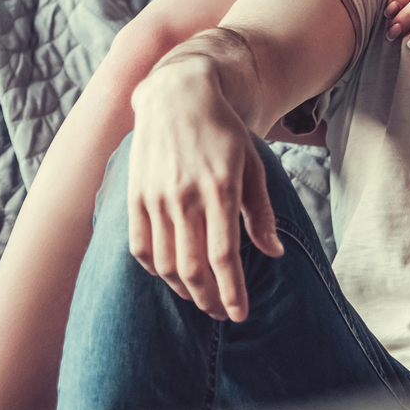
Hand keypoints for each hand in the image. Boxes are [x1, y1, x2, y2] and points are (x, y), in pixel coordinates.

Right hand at [126, 72, 283, 320]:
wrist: (176, 96)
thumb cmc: (222, 131)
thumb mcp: (253, 164)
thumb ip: (261, 212)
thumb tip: (275, 253)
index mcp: (220, 189)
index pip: (224, 256)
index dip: (232, 292)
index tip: (240, 314)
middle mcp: (185, 196)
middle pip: (193, 268)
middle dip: (209, 300)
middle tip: (220, 314)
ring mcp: (156, 197)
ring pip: (166, 263)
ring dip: (183, 290)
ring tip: (199, 298)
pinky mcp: (135, 196)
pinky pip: (140, 246)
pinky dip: (154, 269)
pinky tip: (169, 275)